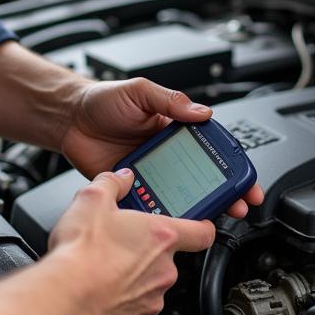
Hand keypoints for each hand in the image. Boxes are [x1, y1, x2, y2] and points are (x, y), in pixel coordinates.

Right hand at [48, 168, 215, 314]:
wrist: (65, 298)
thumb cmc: (81, 253)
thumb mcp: (92, 199)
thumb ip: (112, 183)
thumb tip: (121, 178)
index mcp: (161, 237)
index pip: (202, 232)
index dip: (202, 227)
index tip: (197, 226)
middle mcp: (164, 270)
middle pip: (166, 257)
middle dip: (145, 250)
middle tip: (119, 243)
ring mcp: (152, 299)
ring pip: (149, 283)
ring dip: (133, 276)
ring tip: (104, 267)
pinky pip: (135, 308)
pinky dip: (122, 300)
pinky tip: (100, 290)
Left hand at [59, 79, 263, 218]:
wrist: (68, 119)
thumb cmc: (102, 100)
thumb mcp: (140, 92)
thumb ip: (170, 101)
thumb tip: (202, 112)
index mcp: (175, 129)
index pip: (212, 149)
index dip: (232, 166)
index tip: (247, 180)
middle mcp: (167, 154)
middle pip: (203, 178)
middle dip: (225, 194)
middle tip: (239, 207)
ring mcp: (150, 173)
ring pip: (180, 195)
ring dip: (197, 208)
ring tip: (212, 220)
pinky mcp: (130, 189)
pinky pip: (150, 204)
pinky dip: (162, 215)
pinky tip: (171, 222)